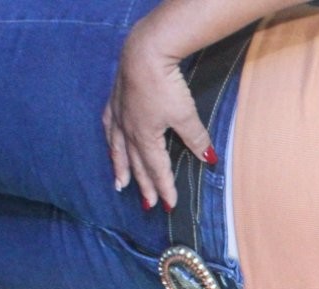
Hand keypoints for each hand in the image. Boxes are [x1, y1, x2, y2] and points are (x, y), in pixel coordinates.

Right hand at [103, 17, 211, 208]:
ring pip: (119, 149)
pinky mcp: (115, 99)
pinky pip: (109, 126)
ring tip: (120, 184)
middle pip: (137, 164)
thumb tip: (209, 159)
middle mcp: (128, 130)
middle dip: (143, 186)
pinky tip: (112, 142)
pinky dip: (111, 140)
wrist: (144, 52)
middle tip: (147, 205)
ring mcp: (119, 115)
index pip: (156, 169)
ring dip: (121, 168)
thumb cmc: (165, 84)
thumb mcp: (186, 115)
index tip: (169, 205)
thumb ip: (196, 139)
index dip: (164, 188)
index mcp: (146, 137)